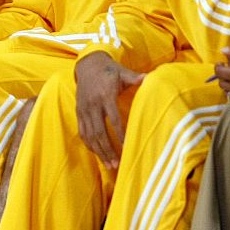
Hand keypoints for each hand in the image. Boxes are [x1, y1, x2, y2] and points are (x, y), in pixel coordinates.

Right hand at [74, 51, 144, 168]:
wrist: (87, 65)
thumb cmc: (109, 70)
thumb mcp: (123, 72)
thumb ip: (136, 78)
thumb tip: (151, 78)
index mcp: (105, 95)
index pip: (113, 119)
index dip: (120, 134)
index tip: (127, 147)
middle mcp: (92, 104)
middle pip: (99, 132)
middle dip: (108, 149)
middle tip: (117, 164)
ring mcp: (84, 109)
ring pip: (90, 135)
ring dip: (99, 151)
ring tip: (109, 164)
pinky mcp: (78, 112)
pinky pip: (82, 132)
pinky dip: (89, 144)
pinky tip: (96, 154)